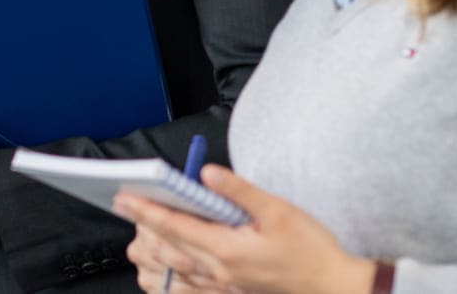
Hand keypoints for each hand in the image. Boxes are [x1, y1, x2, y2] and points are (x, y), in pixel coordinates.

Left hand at [113, 166, 372, 293]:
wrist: (332, 287)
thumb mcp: (278, 211)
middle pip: (168, 247)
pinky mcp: (230, 290)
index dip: (147, 210)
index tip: (125, 198)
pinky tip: (166, 266)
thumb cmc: (310, 249)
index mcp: (227, 248)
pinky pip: (190, 285)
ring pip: (175, 269)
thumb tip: (208, 173)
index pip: (175, 226)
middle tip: (124, 207)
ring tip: (139, 233)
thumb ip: (239, 192)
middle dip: (143, 227)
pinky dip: (172, 274)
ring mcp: (223, 284)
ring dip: (154, 250)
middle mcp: (218, 270)